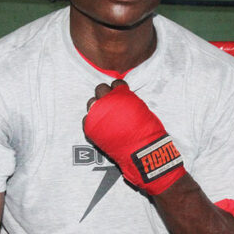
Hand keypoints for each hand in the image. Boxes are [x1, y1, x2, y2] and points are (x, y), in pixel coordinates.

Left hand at [84, 80, 185, 195]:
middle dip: (106, 96)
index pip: (116, 82)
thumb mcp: (142, 109)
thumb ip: (130, 101)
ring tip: (105, 117)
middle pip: (100, 89)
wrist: (141, 151)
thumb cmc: (147, 131)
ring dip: (97, 108)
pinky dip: (92, 122)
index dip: (119, 89)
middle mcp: (107, 100)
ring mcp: (97, 113)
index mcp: (122, 94)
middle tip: (111, 106)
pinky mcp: (90, 127)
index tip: (121, 95)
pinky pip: (86, 120)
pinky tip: (101, 128)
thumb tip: (124, 101)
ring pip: (91, 103)